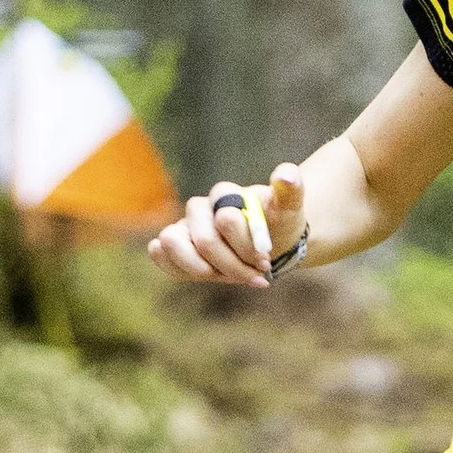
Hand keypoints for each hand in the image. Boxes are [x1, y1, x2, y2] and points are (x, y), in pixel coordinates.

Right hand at [149, 162, 306, 287]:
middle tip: (255, 275)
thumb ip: (290, 191)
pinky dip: (182, 270)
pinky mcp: (176, 248)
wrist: (270, 242)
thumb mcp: (290, 208)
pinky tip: (209, 276)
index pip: (227, 220)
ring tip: (229, 277)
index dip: (246, 245)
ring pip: (169, 244)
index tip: (265, 261)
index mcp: (224, 194)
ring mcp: (184, 228)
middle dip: (231, 264)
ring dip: (203, 269)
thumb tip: (287, 176)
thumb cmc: (277, 224)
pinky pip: (161, 256)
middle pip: (204, 240)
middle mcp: (199, 208)